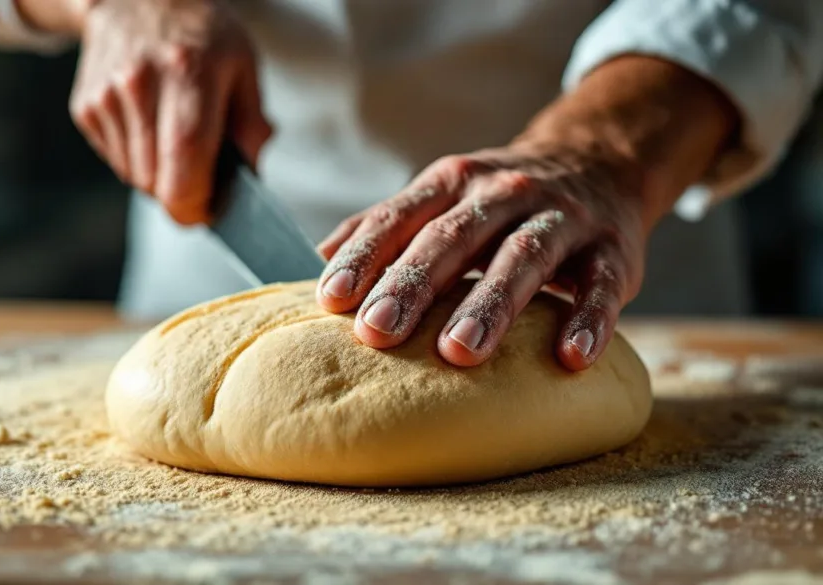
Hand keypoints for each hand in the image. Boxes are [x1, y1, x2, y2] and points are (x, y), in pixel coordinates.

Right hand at [69, 0, 271, 223]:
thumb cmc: (200, 35)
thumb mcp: (243, 67)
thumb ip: (252, 127)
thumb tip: (248, 180)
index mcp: (188, 74)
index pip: (184, 164)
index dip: (196, 204)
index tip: (208, 212)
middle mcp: (140, 85)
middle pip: (156, 181)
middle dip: (181, 193)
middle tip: (200, 176)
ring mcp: (106, 96)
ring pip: (133, 177)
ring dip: (158, 175)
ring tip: (172, 136)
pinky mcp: (85, 107)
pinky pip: (115, 161)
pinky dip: (136, 158)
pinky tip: (148, 124)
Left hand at [315, 56, 737, 370]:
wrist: (599, 162)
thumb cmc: (500, 198)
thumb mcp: (443, 195)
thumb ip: (388, 225)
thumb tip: (318, 259)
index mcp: (453, 183)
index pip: (400, 217)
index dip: (365, 256)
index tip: (330, 299)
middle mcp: (504, 193)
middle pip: (453, 238)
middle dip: (413, 284)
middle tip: (378, 332)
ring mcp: (562, 220)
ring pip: (523, 258)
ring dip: (490, 305)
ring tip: (458, 353)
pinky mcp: (613, 252)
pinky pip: (602, 286)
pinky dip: (588, 319)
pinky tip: (570, 358)